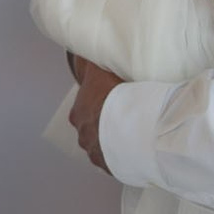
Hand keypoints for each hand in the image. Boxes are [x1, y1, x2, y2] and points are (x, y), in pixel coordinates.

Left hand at [67, 54, 123, 172]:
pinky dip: (124, 155)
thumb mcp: (100, 71)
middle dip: (105, 126)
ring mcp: (96, 152)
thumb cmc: (115, 97)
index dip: (97, 105)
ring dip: (114, 141)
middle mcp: (83, 135)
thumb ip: (93, 62)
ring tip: (131, 135)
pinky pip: (116, 160)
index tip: (109, 105)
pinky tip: (135, 148)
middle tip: (122, 119)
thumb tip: (84, 48)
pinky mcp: (111, 165)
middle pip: (92, 129)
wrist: (130, 124)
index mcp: (78, 113)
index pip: (83, 110)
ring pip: (103, 146)